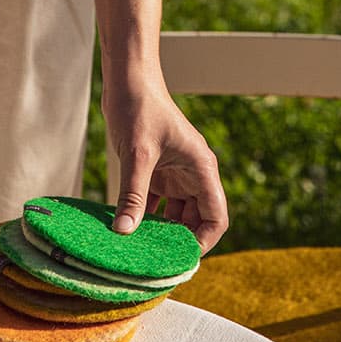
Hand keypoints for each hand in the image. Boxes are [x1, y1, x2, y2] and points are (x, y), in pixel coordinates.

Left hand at [102, 76, 227, 254]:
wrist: (127, 79)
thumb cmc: (140, 107)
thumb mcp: (138, 154)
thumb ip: (133, 195)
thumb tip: (124, 232)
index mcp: (201, 168)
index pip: (216, 217)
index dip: (203, 241)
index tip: (181, 259)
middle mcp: (192, 174)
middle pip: (196, 220)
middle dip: (178, 240)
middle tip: (155, 261)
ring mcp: (173, 174)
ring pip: (174, 215)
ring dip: (159, 231)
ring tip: (139, 250)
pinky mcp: (155, 172)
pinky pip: (154, 204)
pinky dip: (143, 217)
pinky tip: (126, 229)